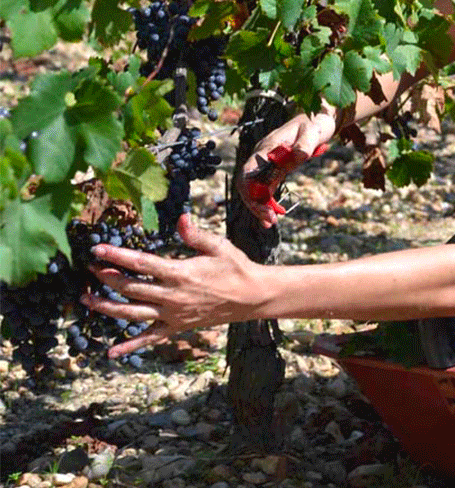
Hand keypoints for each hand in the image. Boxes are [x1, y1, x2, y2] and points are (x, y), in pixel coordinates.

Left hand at [83, 215, 269, 358]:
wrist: (252, 297)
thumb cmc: (236, 268)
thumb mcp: (219, 247)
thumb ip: (196, 234)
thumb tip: (180, 218)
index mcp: (180, 274)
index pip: (141, 264)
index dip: (117, 256)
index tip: (97, 249)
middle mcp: (172, 296)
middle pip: (130, 288)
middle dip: (106, 278)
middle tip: (89, 269)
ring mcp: (173, 314)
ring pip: (132, 313)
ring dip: (107, 308)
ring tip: (87, 300)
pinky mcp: (176, 327)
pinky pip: (150, 338)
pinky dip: (130, 346)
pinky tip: (111, 352)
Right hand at [238, 109, 337, 227]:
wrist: (317, 118)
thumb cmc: (313, 123)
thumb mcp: (312, 132)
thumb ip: (304, 145)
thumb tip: (296, 157)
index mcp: (266, 148)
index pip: (248, 173)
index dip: (251, 193)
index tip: (264, 208)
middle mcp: (262, 156)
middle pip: (248, 184)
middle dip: (255, 204)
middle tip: (270, 221)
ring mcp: (267, 163)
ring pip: (256, 188)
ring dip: (261, 206)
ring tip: (270, 223)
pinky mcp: (276, 168)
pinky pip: (267, 187)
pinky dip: (269, 201)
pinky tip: (276, 213)